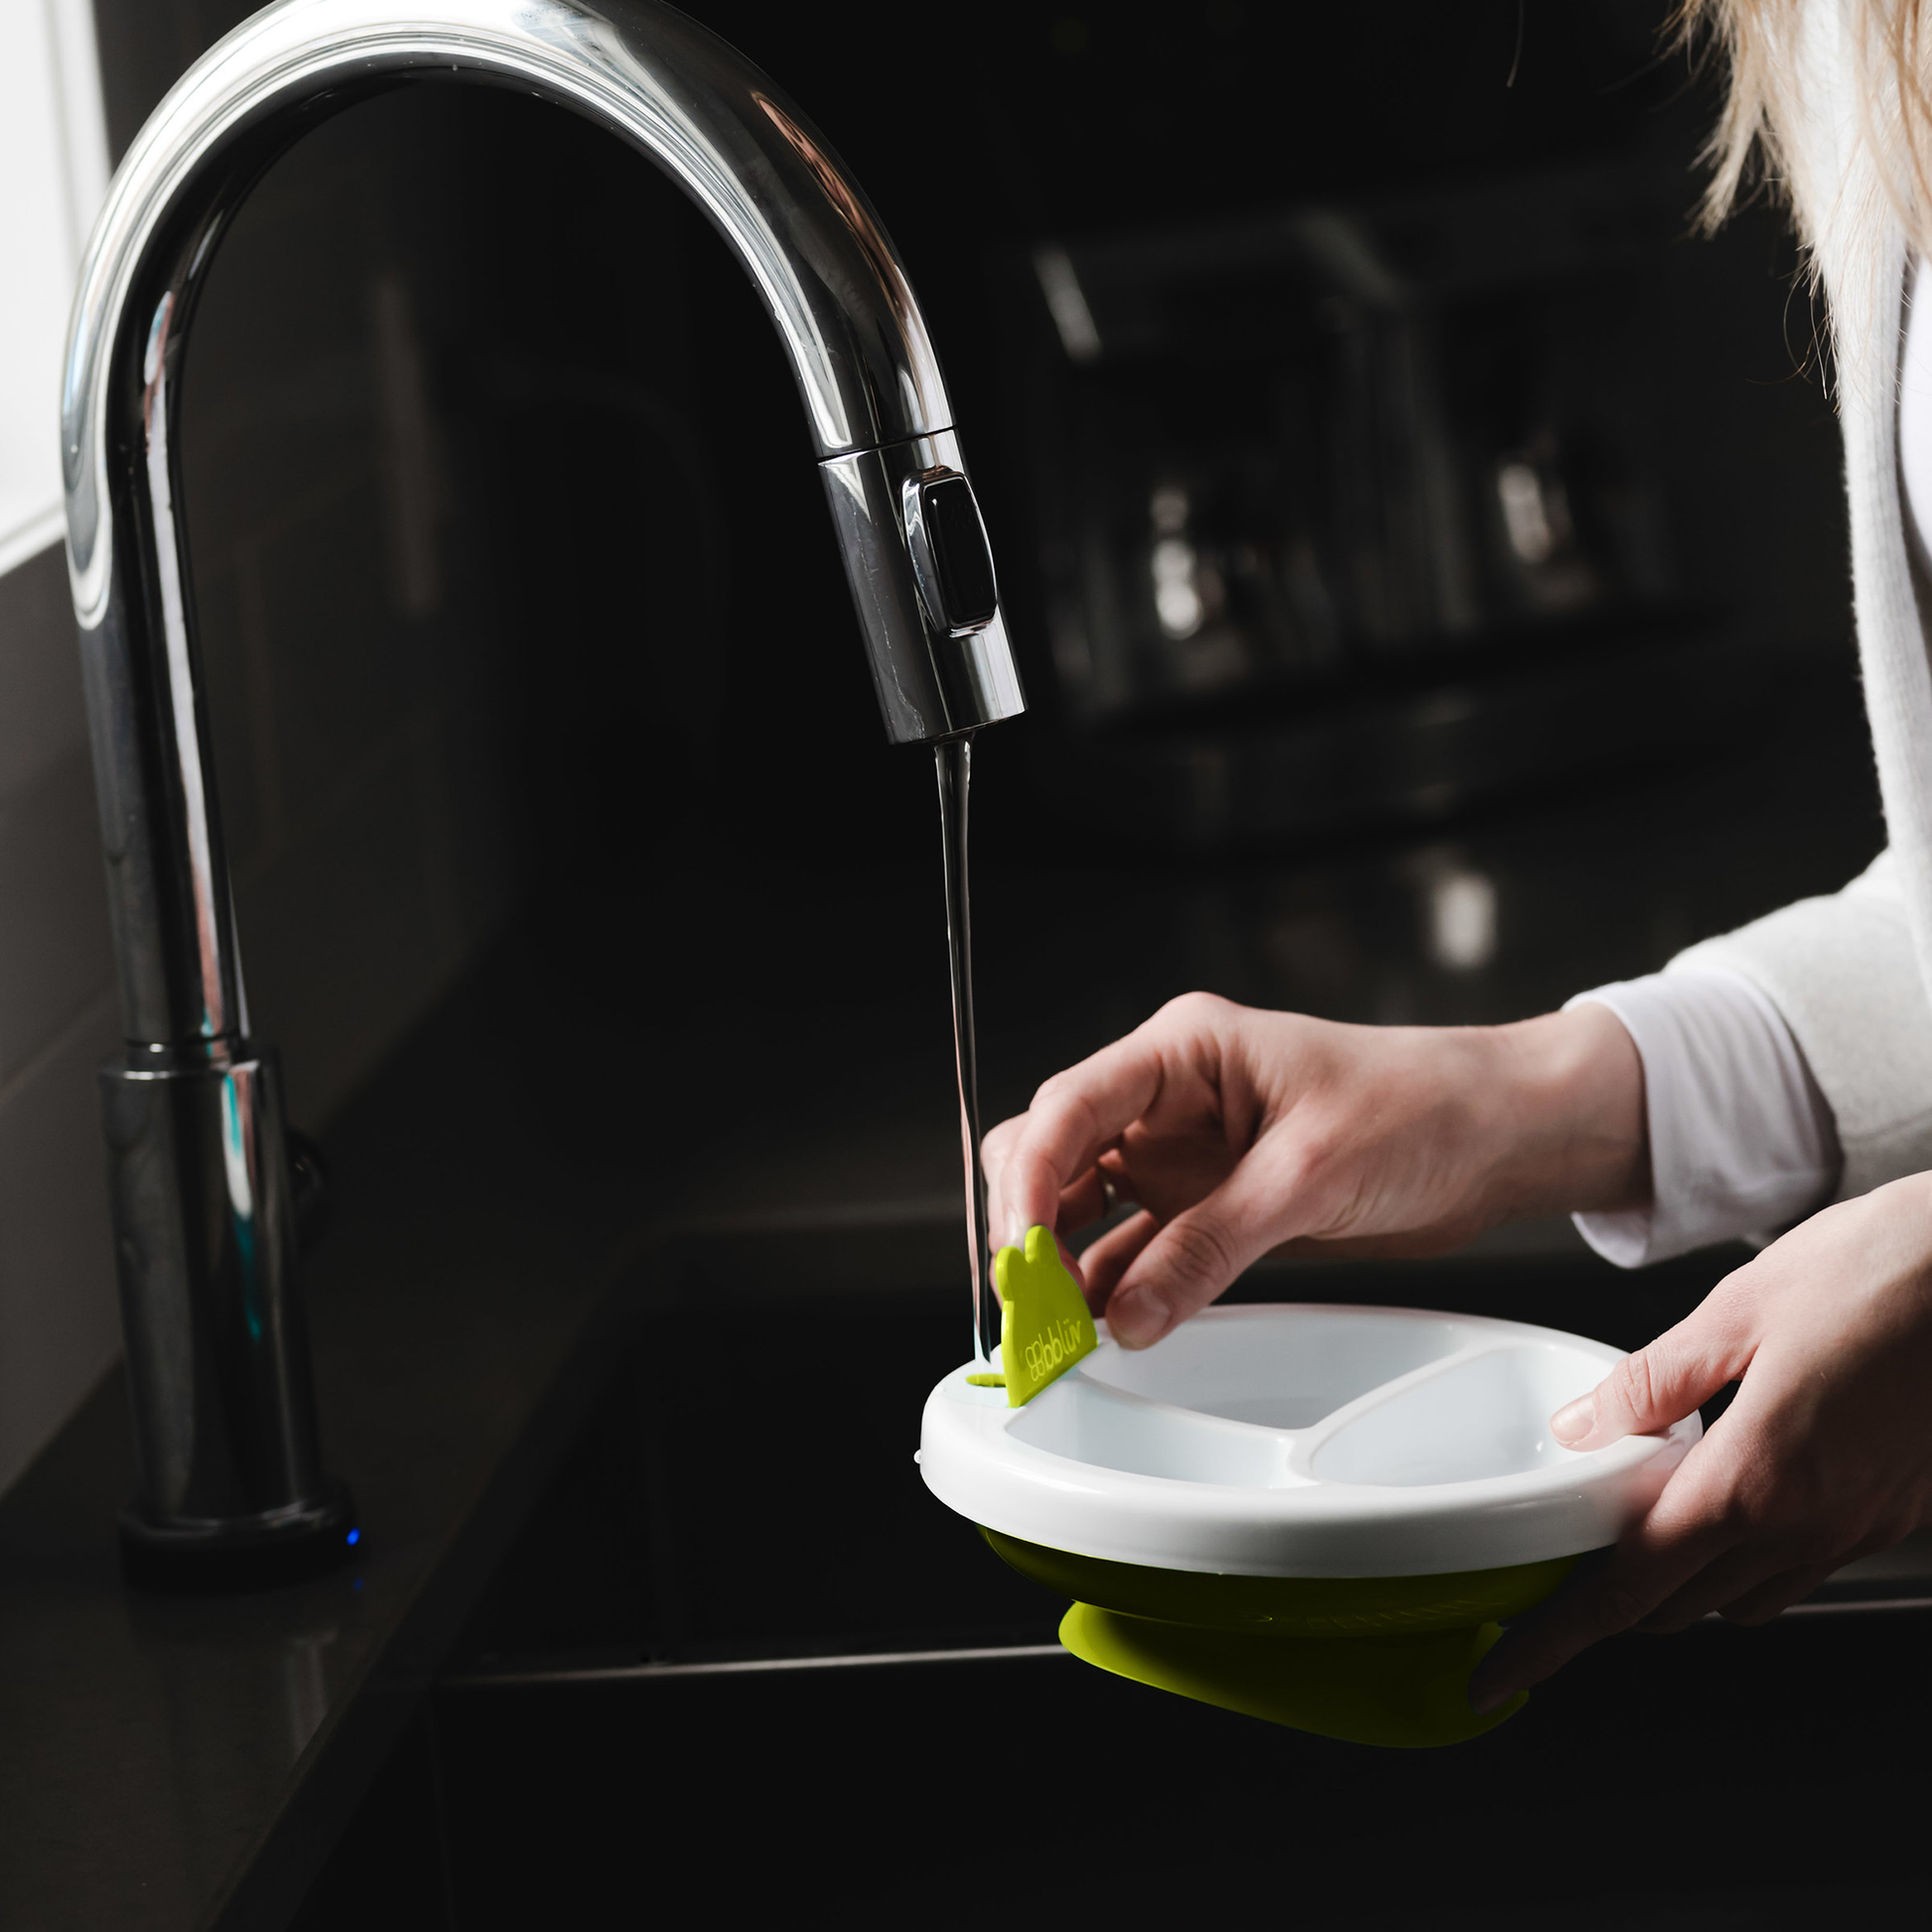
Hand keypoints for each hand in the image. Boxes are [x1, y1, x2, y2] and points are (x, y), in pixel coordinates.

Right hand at [981, 992, 1646, 1347]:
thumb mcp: (1308, 1176)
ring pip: (1081, 1205)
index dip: (1031, 1182)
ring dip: (1061, 1264)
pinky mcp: (1207, 1202)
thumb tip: (1123, 1314)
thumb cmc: (1419, 1108)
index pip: (1070, 1106)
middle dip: (1028, 1224)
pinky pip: (1133, 1245)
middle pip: (1052, 1152)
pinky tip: (1103, 1324)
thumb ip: (1209, 1246)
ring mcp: (1182, 1152)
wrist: (1496, 1135)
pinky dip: (1110, 1285)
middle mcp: (1167, 1097)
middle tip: (1031, 1303)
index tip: (1020, 1257)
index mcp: (1183, 1051)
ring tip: (1057, 1330)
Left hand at [1469, 1172, 1931, 1711]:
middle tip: (1561, 1559)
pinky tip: (1732, 1489)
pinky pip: (1800, 1564)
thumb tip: (1580, 1433)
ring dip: (1683, 1578)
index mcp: (1752, 1479)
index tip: (1502, 1674)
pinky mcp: (1893, 1514)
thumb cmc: (1879, 1272)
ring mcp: (1857, 1526)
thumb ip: (1648, 1385)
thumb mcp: (1734, 1310)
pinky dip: (1748, 1551)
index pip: (1628, 1592)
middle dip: (1612, 1599)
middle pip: (1679, 1607)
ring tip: (1642, 1518)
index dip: (1555, 1639)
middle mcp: (1808, 1523)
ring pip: (1742, 1597)